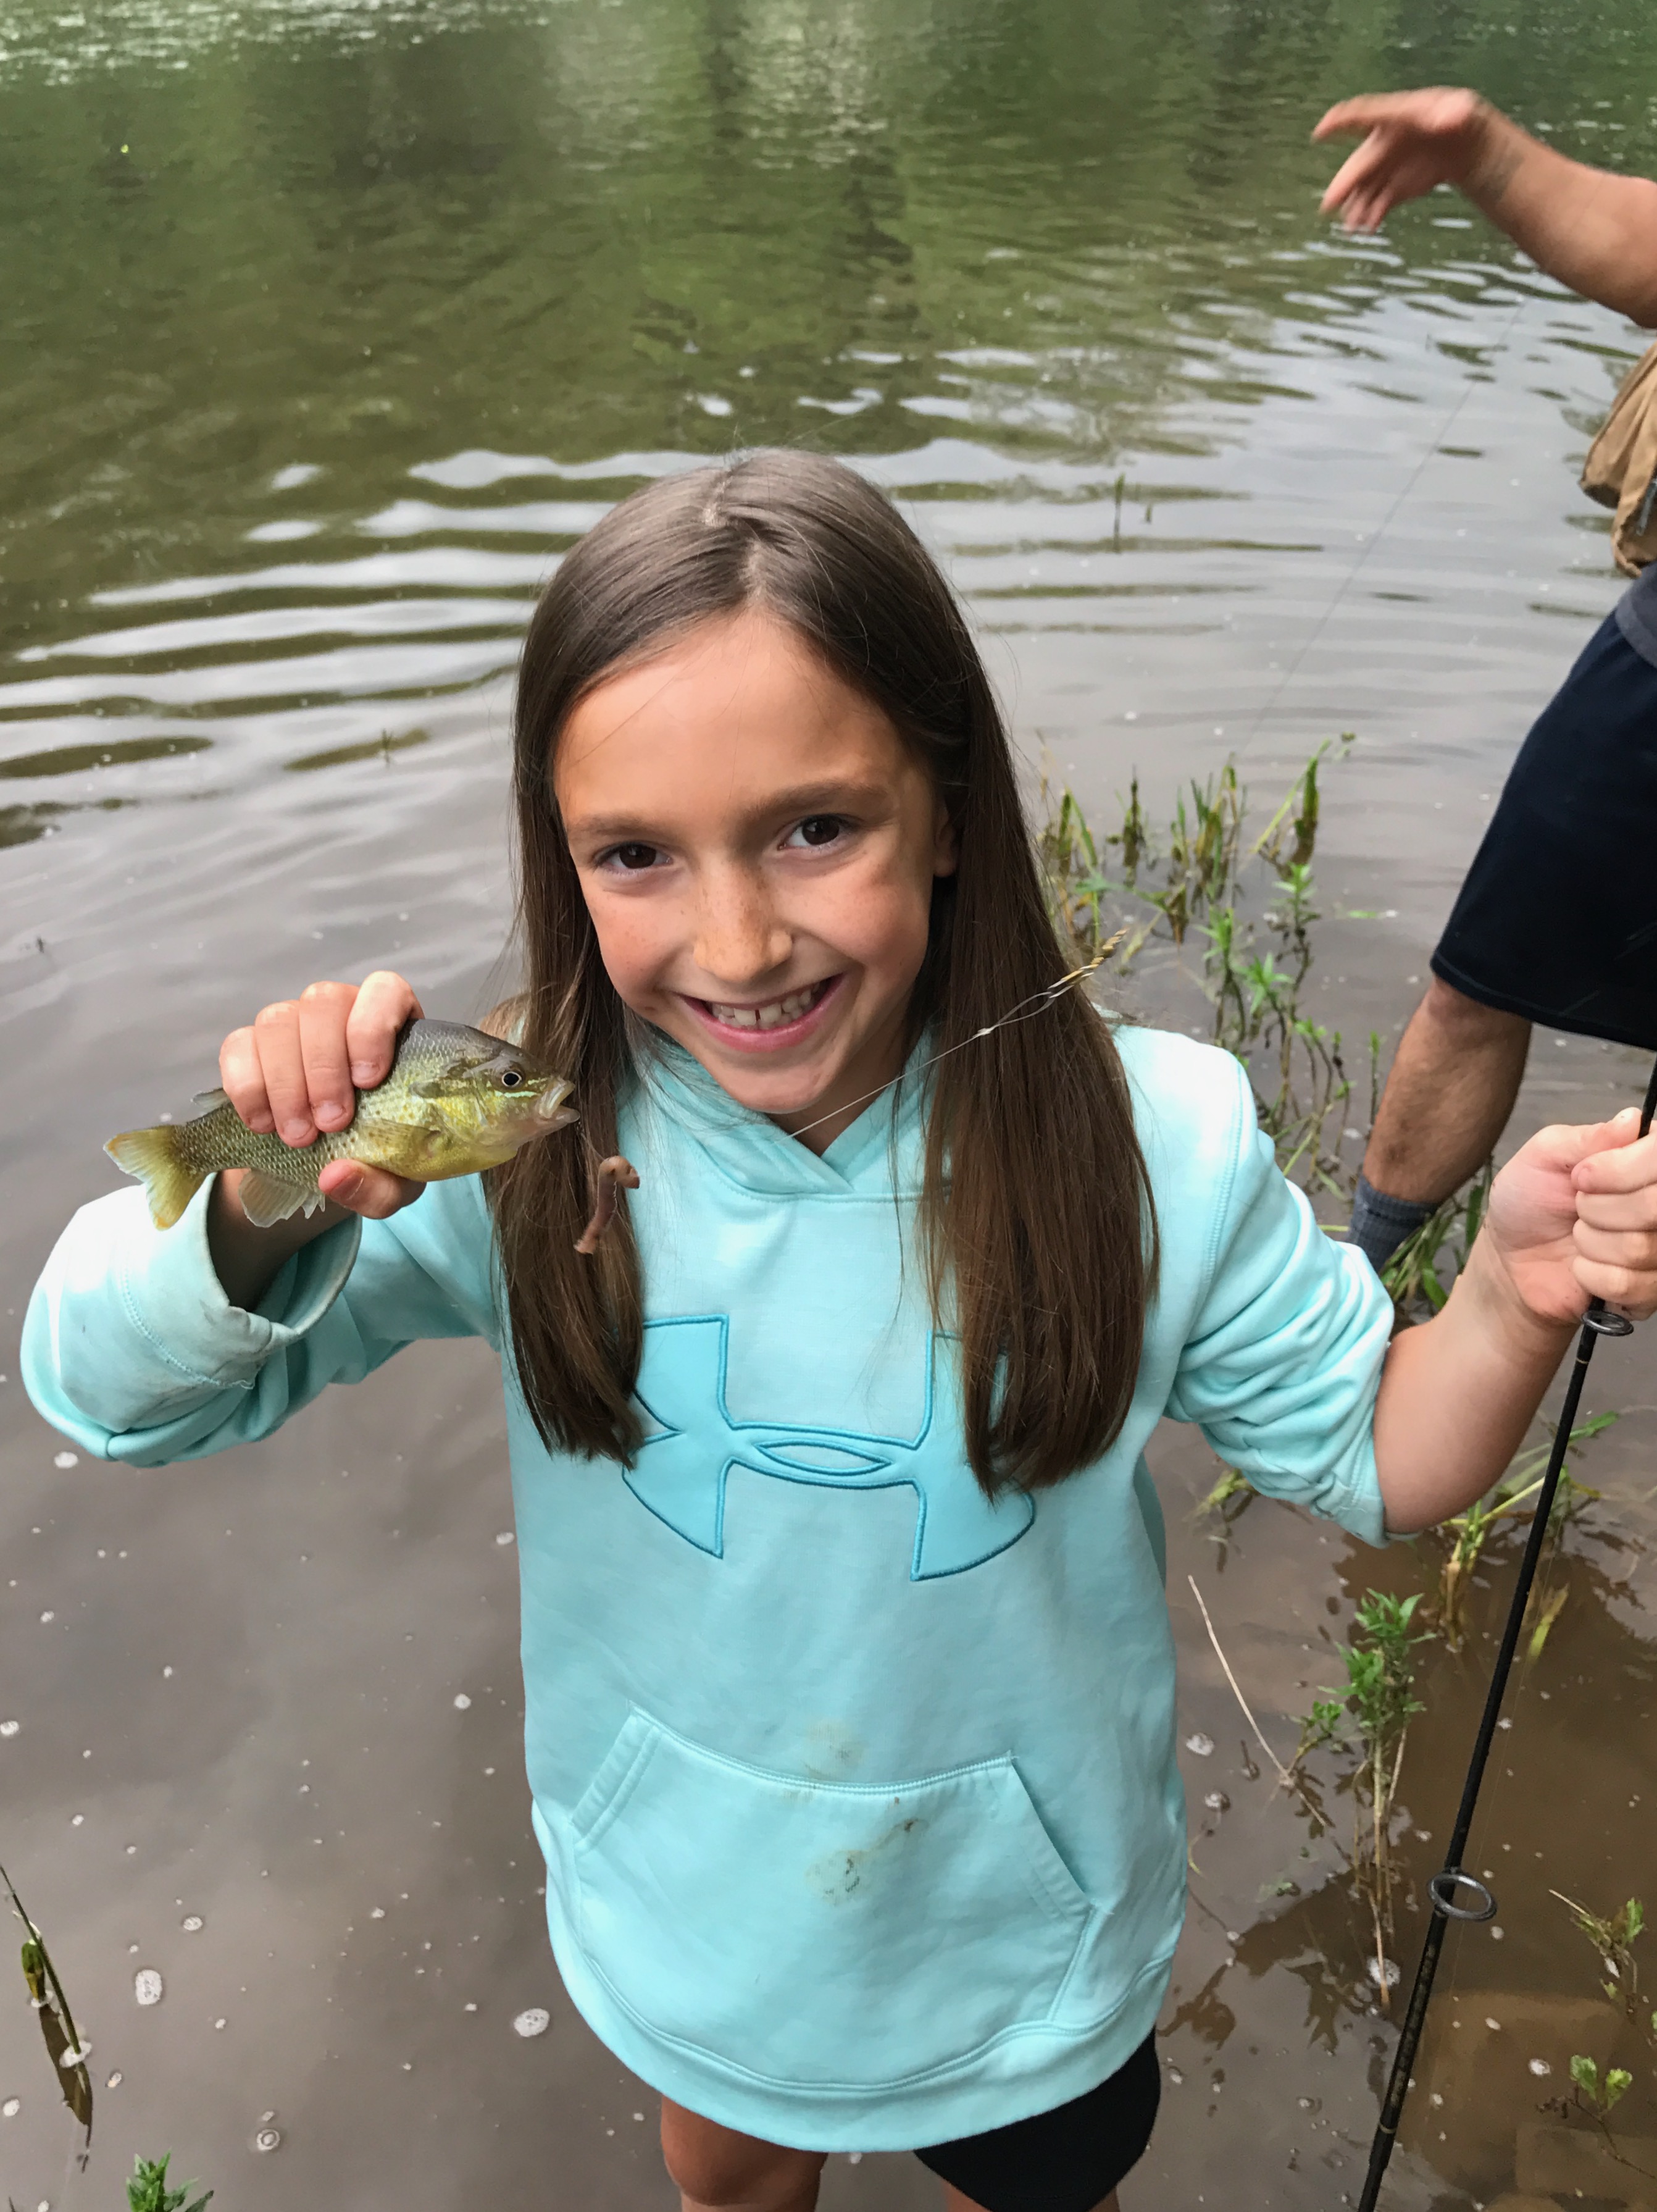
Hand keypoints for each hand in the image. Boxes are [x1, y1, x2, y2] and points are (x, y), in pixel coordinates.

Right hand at [218, 970, 423, 1221]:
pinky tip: (262, 1125)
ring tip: (297, 1136)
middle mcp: (341, 1012)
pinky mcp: (251, 1045)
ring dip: (284, 1081)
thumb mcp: (395, 1183)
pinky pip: (238, 1046)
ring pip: (279, 1021)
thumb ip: (378, 1185)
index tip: (368, 1079)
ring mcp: (294, 1024)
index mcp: (394, 1027)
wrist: (334, 1163)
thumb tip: (336, 1177)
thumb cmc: (381, 1157)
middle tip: (330, 1125)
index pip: (384, 990)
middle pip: (324, 1004)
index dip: (373, 1025)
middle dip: (323, 1067)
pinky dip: (247, 1087)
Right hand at [1313, 88, 1494, 231]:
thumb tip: (1449, 120)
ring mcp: (1387, 167)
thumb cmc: (1458, 117)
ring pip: (1366, 189)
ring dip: (1357, 207)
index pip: (1364, 116)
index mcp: (1394, 117)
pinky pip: (1379, 203)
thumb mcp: (1461, 109)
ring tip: (1353, 226)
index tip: (1321, 132)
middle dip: (1345, 184)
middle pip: (1361, 163)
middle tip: (1330, 204)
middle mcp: (1384, 144)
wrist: (1463, 145)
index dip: (1341, 122)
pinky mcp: (1395, 188)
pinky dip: (1374, 215)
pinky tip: (1370, 227)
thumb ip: (1455, 112)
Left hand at [1481, 1108, 1656, 1328]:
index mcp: (1645, 1161)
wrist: (1511, 1258)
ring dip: (1591, 1242)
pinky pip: (1630, 1283)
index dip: (1621, 1169)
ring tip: (1578, 1235)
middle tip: (1577, 1206)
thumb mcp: (1545, 1155)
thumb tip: (1631, 1120)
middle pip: (1655, 1204)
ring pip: (1641, 1247)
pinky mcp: (1650, 1289)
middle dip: (1597, 1208)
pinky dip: (1591, 1274)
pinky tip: (1582, 1265)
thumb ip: (1586, 1137)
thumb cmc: (1530, 1200)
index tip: (1582, 1176)